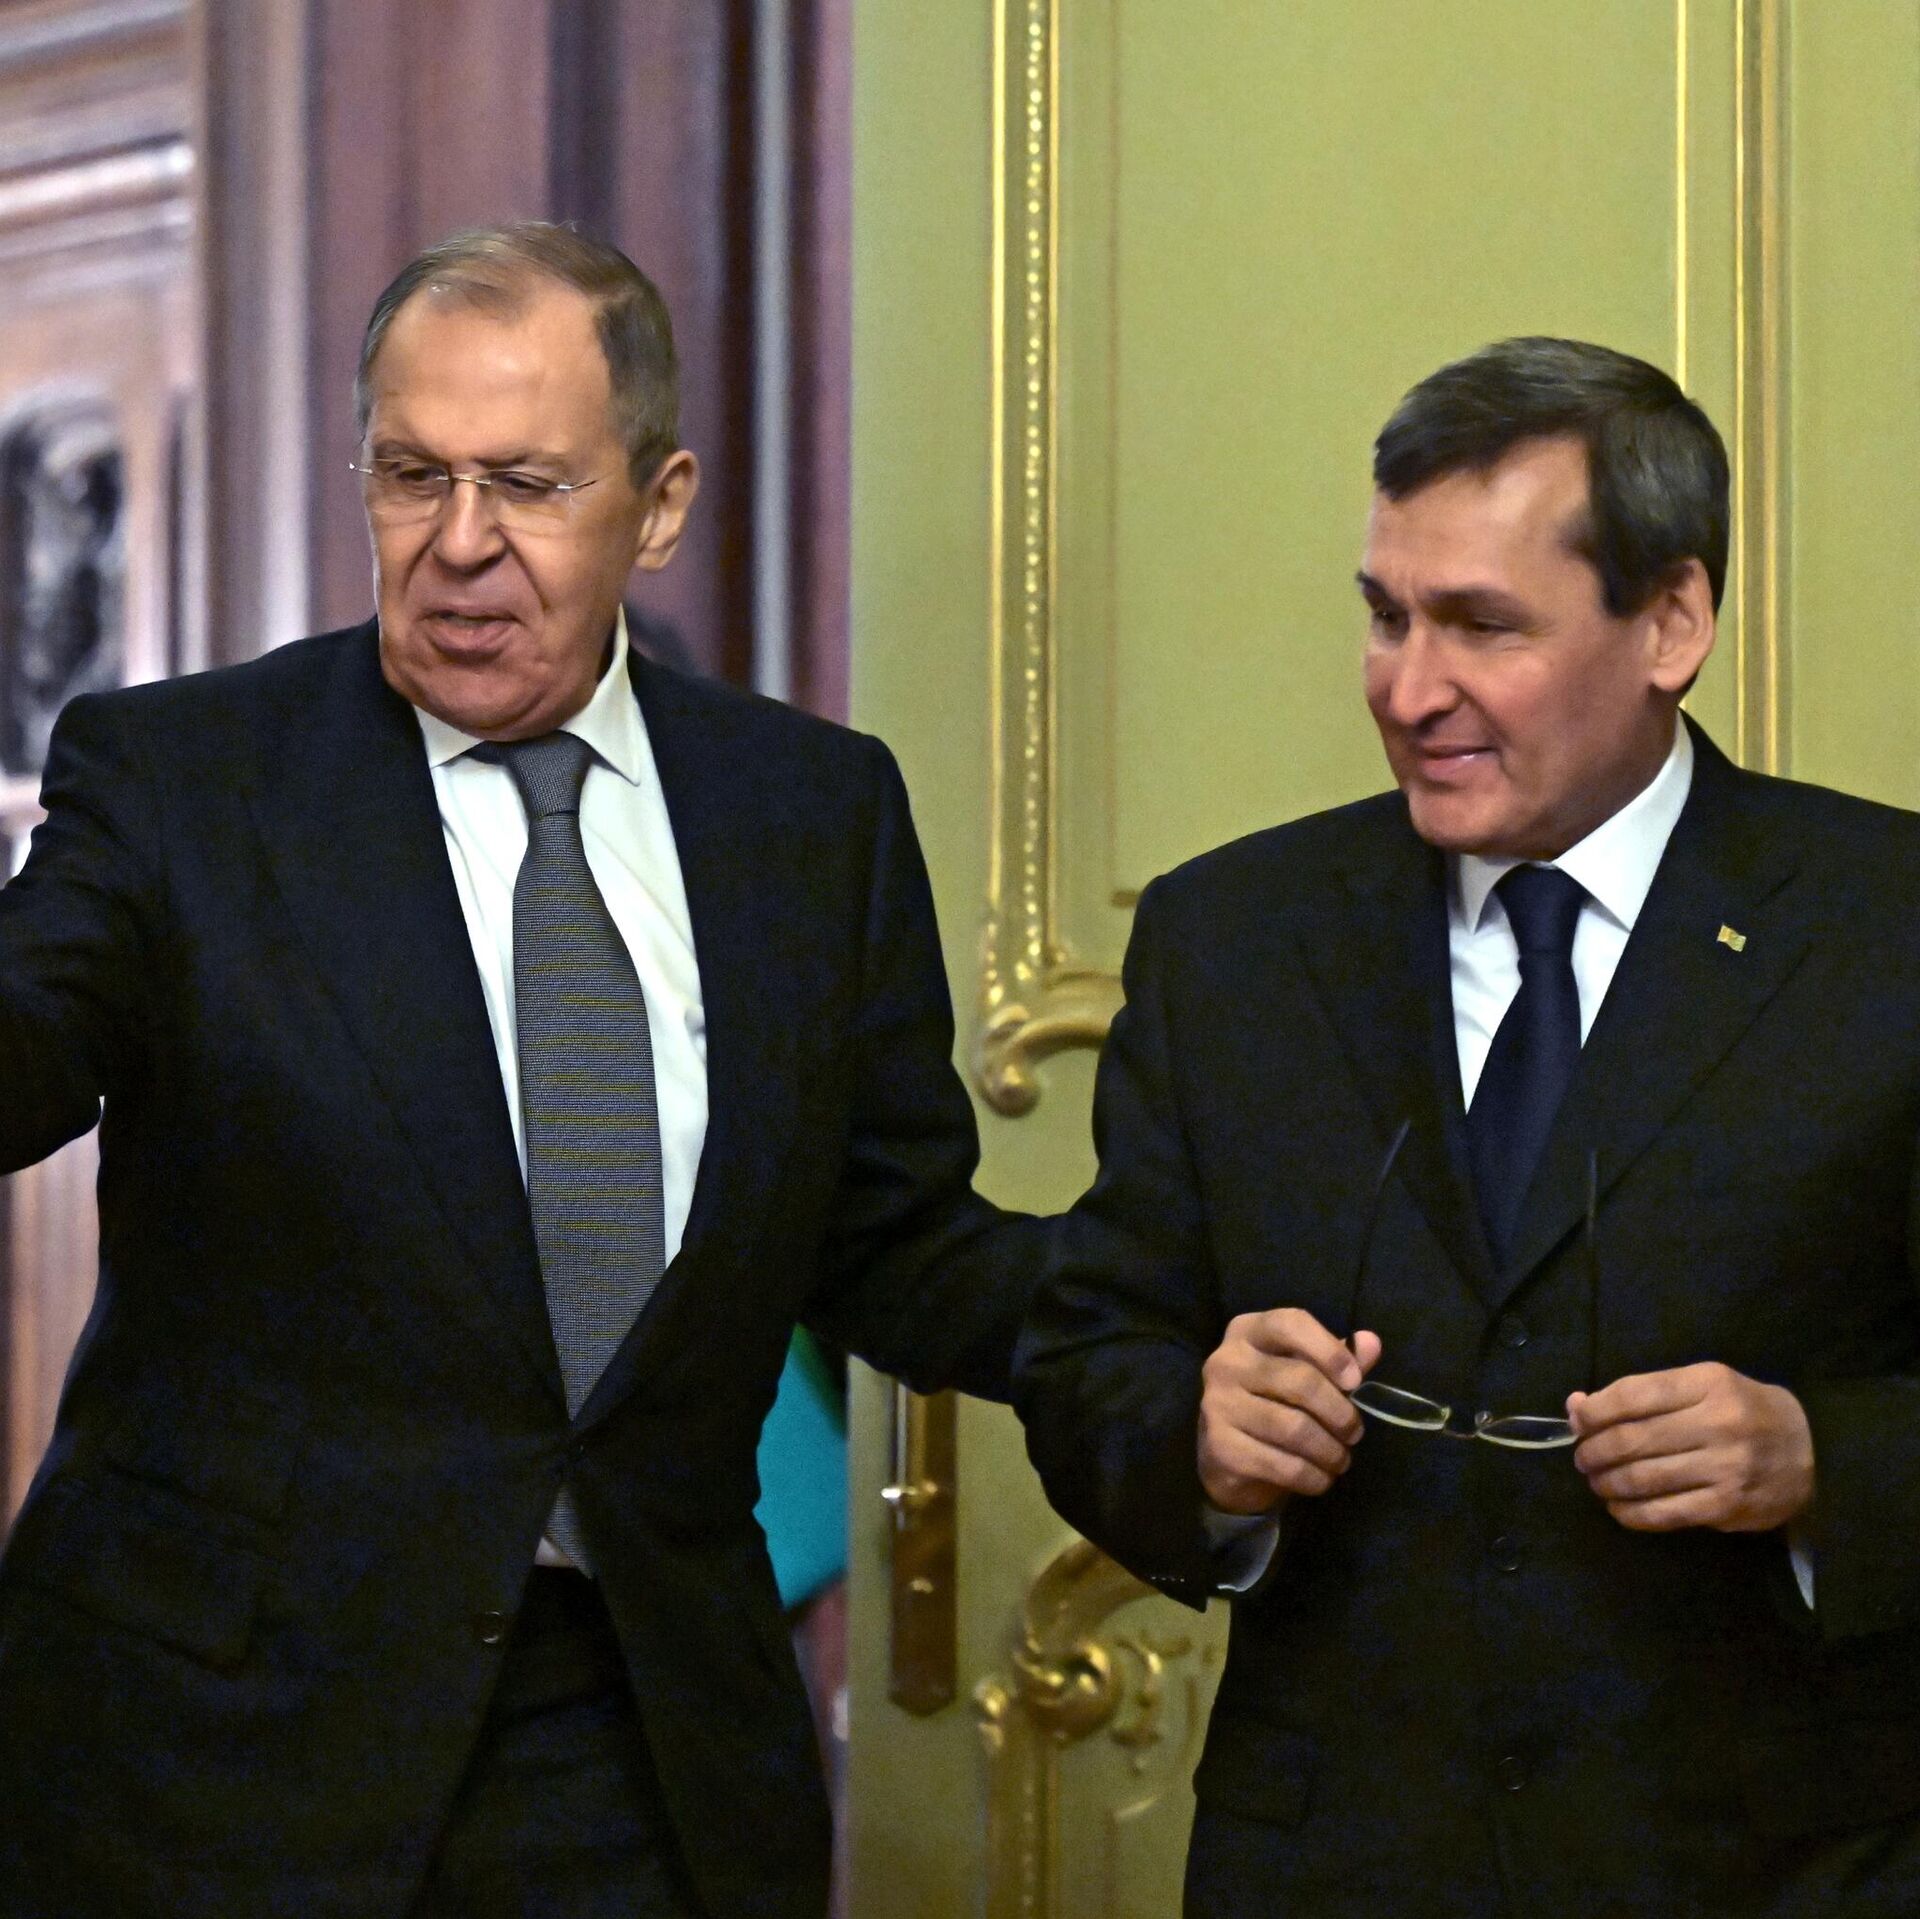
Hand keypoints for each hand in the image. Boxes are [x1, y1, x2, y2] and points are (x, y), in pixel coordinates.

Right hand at [1197, 1308, 1382, 1514]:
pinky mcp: (1221, 1447)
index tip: (1356, 1381)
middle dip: (1340, 1413)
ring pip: (1294, 1428)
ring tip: (1341, 1459)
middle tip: (1354, 1433)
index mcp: (1248, 1332)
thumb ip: (1337, 1357)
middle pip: (1300, 1380)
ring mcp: (1218, 1404)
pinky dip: (1312, 1477)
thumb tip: (1371, 1342)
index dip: (1330, 1351)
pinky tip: (1321, 1478)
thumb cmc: (1273, 1403)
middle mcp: (1226, 1362)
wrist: (1228, 1460)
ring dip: (1330, 1450)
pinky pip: (1282, 1465)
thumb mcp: (1305, 1372)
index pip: (1290, 1324)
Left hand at [1567, 1363, 1813, 1533]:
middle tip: (1582, 1458)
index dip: (1593, 1411)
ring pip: (1642, 1479)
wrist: (1815, 1453)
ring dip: (1606, 1483)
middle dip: (1593, 1451)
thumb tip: (1577, 1406)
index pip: (1632, 1395)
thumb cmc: (1745, 1411)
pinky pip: (1664, 1514)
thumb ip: (1642, 1394)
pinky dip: (1630, 1513)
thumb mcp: (1701, 1386)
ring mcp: (1724, 1468)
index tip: (1578, 1422)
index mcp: (1707, 1384)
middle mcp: (1717, 1424)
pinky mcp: (1728, 1507)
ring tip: (1597, 1481)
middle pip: (1631, 1440)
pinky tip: (1619, 1507)